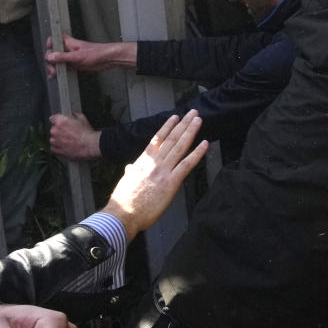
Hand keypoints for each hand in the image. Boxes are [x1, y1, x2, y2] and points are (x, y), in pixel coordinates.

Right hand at [44, 34, 136, 78]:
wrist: (109, 59)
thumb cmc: (97, 53)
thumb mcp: (78, 56)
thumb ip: (63, 57)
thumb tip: (50, 57)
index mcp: (69, 43)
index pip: (55, 39)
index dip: (50, 44)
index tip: (49, 51)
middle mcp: (69, 49)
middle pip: (54, 53)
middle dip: (51, 61)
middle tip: (52, 69)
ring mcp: (72, 57)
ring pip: (59, 62)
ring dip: (54, 68)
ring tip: (54, 74)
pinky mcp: (76, 65)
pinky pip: (65, 68)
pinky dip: (60, 72)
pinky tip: (56, 77)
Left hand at [49, 113, 101, 161]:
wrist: (90, 145)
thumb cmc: (87, 133)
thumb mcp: (82, 118)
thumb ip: (74, 115)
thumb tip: (72, 115)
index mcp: (60, 121)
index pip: (53, 118)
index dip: (58, 120)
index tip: (61, 122)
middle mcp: (55, 131)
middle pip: (53, 129)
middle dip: (59, 130)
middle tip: (69, 132)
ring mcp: (55, 142)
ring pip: (53, 139)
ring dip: (58, 139)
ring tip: (68, 140)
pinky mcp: (57, 151)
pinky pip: (54, 148)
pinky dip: (58, 147)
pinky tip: (65, 146)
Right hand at [102, 110, 207, 240]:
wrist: (122, 215)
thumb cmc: (123, 202)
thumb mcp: (126, 182)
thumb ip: (130, 172)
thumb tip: (130, 167)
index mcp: (142, 162)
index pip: (157, 140)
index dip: (167, 127)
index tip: (175, 117)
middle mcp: (154, 163)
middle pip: (171, 139)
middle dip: (183, 124)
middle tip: (193, 112)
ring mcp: (163, 171)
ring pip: (179, 147)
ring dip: (190, 132)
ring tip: (198, 120)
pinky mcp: (171, 183)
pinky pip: (187, 164)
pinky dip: (197, 153)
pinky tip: (205, 143)